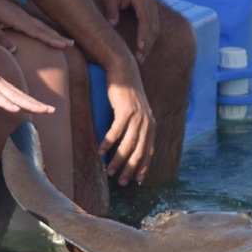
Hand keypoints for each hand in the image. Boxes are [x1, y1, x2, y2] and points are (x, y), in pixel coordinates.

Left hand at [0, 0, 71, 52]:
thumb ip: (0, 37)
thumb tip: (15, 50)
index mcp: (16, 18)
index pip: (37, 31)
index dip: (51, 39)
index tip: (64, 45)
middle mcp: (20, 14)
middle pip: (42, 27)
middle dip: (56, 36)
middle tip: (71, 44)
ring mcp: (18, 12)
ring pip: (38, 24)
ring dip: (51, 32)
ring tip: (62, 39)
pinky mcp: (13, 11)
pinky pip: (32, 21)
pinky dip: (42, 27)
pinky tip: (43, 31)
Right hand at [0, 45, 54, 119]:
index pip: (15, 96)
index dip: (28, 103)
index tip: (42, 109)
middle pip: (20, 96)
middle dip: (36, 104)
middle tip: (52, 110)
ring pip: (13, 96)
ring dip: (29, 104)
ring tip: (44, 110)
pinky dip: (7, 103)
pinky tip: (16, 109)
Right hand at [99, 58, 156, 186]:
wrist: (123, 69)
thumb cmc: (126, 91)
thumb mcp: (136, 110)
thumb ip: (135, 125)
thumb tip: (128, 143)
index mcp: (151, 124)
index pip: (149, 151)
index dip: (143, 166)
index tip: (136, 180)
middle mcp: (147, 122)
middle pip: (139, 151)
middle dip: (130, 169)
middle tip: (121, 182)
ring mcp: (137, 116)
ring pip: (128, 145)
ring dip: (118, 160)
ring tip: (109, 172)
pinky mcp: (125, 110)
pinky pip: (116, 131)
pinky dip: (108, 143)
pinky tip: (100, 152)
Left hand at [101, 0, 158, 57]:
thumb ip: (112, 10)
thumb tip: (112, 25)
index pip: (145, 19)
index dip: (143, 34)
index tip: (140, 47)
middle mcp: (150, 3)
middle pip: (153, 26)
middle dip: (147, 43)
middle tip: (140, 58)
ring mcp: (153, 7)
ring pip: (155, 28)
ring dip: (150, 43)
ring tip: (141, 57)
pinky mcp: (151, 11)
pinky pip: (154, 27)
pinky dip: (150, 38)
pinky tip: (144, 49)